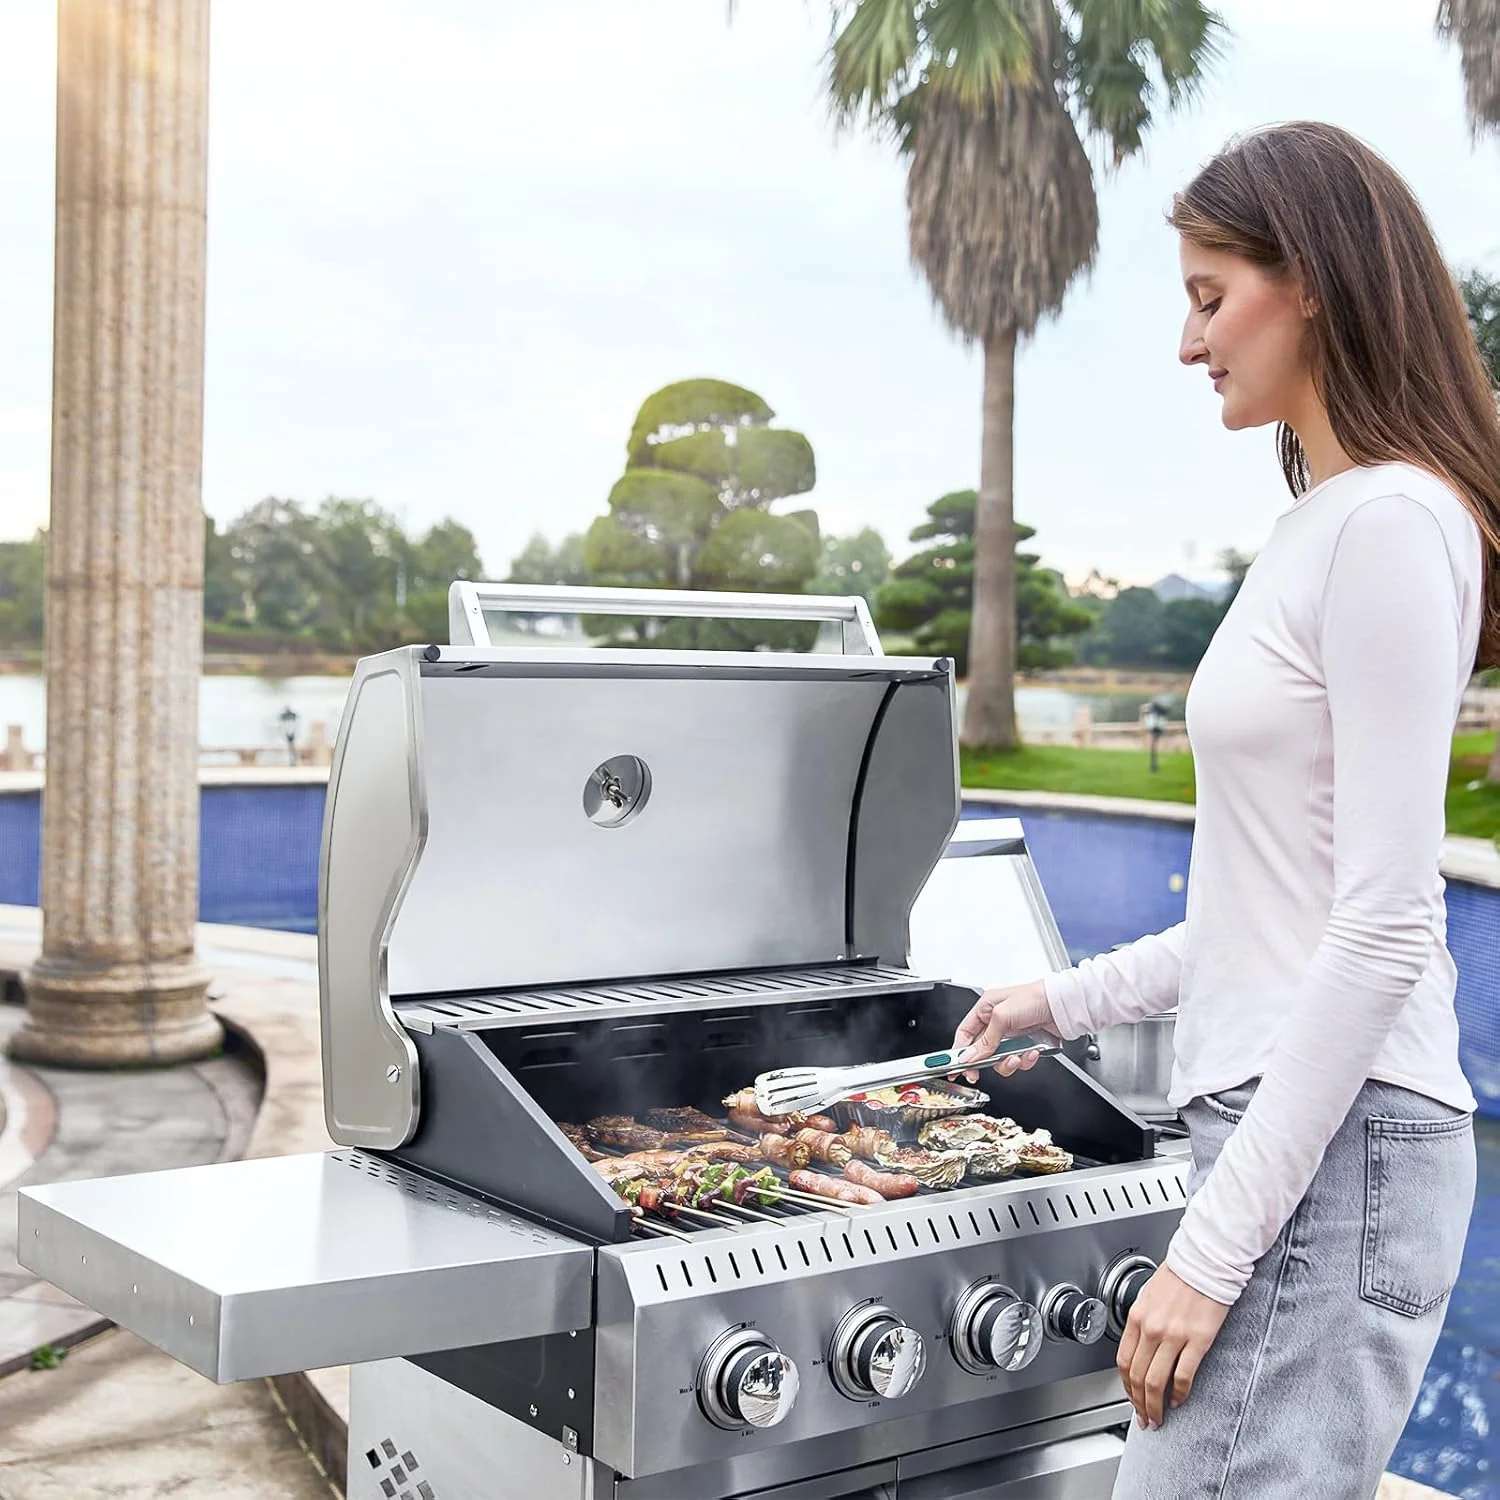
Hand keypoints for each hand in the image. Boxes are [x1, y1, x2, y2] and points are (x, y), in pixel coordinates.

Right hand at [951, 980, 1060, 1082]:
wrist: (1064, 1005)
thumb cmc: (1035, 997)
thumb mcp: (1003, 1017)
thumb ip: (985, 1040)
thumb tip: (969, 1056)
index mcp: (986, 1008)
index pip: (965, 1033)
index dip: (958, 1051)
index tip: (954, 1067)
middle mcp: (998, 1021)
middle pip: (981, 1050)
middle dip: (984, 1062)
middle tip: (978, 1074)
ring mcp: (1013, 1034)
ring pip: (1000, 1059)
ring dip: (1008, 1062)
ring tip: (1017, 1057)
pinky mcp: (1027, 1044)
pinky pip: (1019, 1061)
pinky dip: (1025, 1060)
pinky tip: (1032, 1052)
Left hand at [1117, 1265, 1229, 1428]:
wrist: (1205, 1261)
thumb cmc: (1180, 1275)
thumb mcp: (1150, 1296)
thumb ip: (1144, 1322)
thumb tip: (1142, 1349)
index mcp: (1137, 1317)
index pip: (1124, 1362)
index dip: (1126, 1386)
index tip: (1131, 1398)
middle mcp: (1151, 1328)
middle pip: (1138, 1377)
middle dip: (1139, 1403)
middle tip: (1145, 1418)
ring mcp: (1173, 1336)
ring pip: (1156, 1382)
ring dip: (1156, 1406)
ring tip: (1159, 1418)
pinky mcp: (1197, 1340)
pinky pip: (1183, 1376)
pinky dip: (1179, 1394)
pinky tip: (1179, 1400)